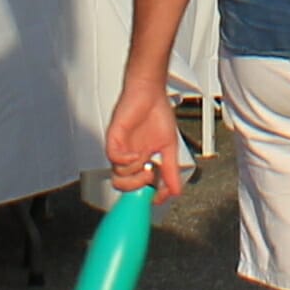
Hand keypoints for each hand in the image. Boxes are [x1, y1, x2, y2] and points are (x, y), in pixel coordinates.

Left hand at [103, 73, 187, 199]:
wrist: (150, 91)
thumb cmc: (157, 113)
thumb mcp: (169, 147)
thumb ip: (171, 169)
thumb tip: (176, 190)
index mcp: (141, 161)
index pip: (139, 187)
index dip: (148, 195)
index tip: (158, 197)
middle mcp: (129, 157)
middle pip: (124, 186)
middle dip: (138, 187)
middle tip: (151, 177)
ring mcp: (121, 149)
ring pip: (118, 175)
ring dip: (134, 172)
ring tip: (146, 161)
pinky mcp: (114, 138)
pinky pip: (114, 158)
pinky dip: (126, 161)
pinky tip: (137, 155)